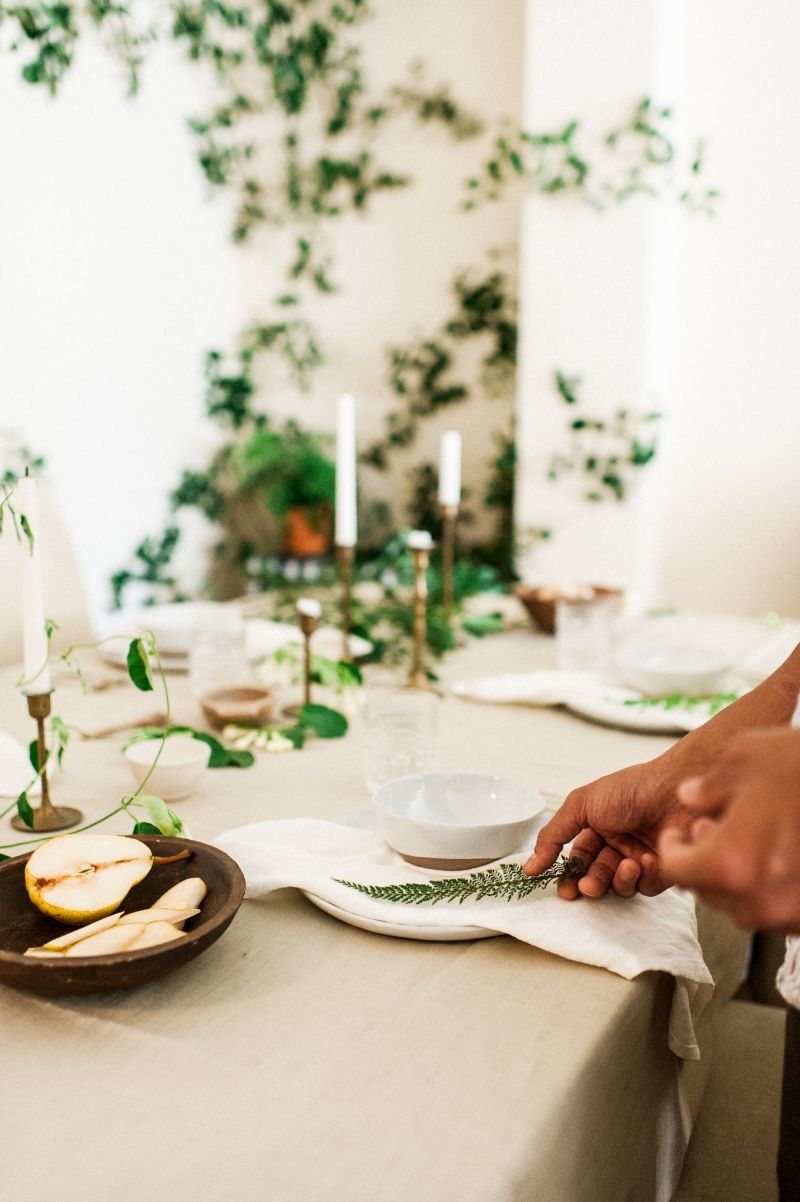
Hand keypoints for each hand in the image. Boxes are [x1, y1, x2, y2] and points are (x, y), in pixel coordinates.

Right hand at [523, 760, 683, 898]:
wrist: (677, 791)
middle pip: (596, 875)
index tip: (561, 888)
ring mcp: (641, 857)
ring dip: (615, 880)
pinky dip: (641, 878)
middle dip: (588, 883)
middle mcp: (619, 842)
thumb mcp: (581, 805)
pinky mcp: (664, 871)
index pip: (578, 857)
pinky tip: (644, 860)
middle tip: (584, 887)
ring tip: (623, 866)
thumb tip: (529, 865)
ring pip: (618, 886)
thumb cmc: (630, 790)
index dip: (568, 873)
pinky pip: (644, 888)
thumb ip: (553, 835)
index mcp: (599, 824)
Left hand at [658, 728, 799, 931]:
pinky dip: (774, 886)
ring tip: (751, 837)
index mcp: (728, 862)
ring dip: (738, 876)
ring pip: (746, 906)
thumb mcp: (747, 757)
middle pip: (709, 893)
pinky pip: (783, 908)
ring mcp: (793, 912)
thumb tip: (692, 797)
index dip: (673, 846)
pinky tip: (785, 851)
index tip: (679, 831)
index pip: (677, 870)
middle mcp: (759, 898)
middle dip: (703, 861)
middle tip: (711, 829)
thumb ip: (710, 784)